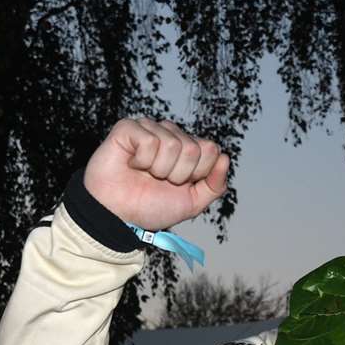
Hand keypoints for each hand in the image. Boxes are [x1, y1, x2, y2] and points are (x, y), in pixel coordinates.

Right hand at [82, 118, 229, 230]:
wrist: (118, 216)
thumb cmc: (151, 207)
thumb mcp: (192, 203)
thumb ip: (215, 185)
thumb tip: (225, 158)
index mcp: (188, 150)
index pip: (211, 150)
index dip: (198, 174)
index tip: (180, 185)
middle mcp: (171, 135)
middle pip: (194, 148)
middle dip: (178, 174)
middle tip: (159, 180)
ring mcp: (150, 129)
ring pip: (173, 143)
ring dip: (159, 169)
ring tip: (145, 174)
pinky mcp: (128, 127)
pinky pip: (149, 140)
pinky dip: (142, 160)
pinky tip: (132, 164)